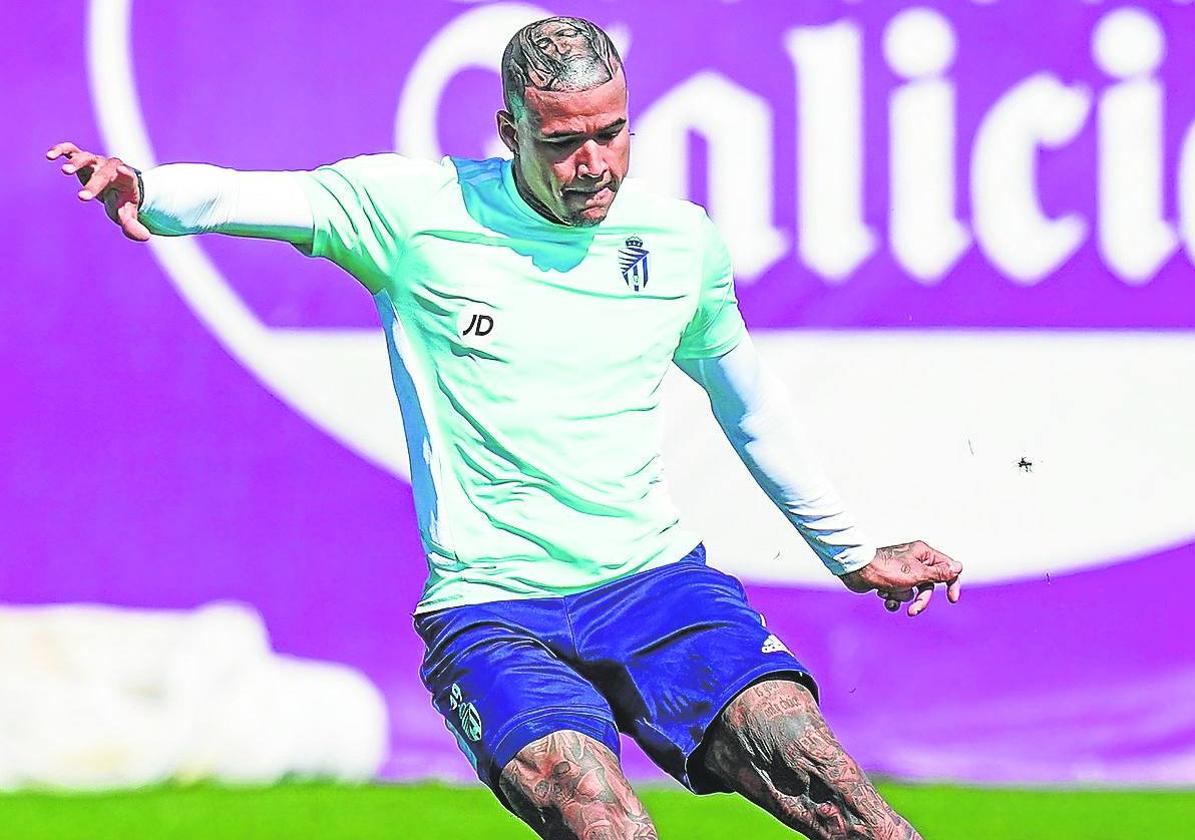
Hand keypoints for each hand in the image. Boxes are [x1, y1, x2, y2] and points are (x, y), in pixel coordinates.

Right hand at [46, 141, 150, 241]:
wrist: (116, 187)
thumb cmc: (122, 202)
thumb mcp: (127, 214)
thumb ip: (133, 225)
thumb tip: (145, 237)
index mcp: (126, 180)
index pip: (128, 176)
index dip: (126, 173)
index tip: (122, 172)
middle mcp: (112, 168)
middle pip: (105, 172)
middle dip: (94, 183)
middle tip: (82, 197)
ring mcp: (97, 162)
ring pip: (87, 157)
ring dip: (77, 163)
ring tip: (65, 171)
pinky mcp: (82, 158)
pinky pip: (71, 150)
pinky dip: (62, 150)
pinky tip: (50, 156)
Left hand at [839, 541, 961, 616]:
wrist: (856, 571)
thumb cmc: (887, 570)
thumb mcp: (918, 574)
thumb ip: (939, 573)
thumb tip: (959, 567)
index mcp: (923, 553)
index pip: (947, 568)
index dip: (952, 584)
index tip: (952, 599)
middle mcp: (914, 560)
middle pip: (929, 585)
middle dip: (921, 599)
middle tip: (913, 610)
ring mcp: (901, 571)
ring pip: (912, 592)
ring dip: (902, 597)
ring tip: (889, 595)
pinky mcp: (889, 579)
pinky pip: (898, 594)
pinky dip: (892, 598)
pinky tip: (883, 596)